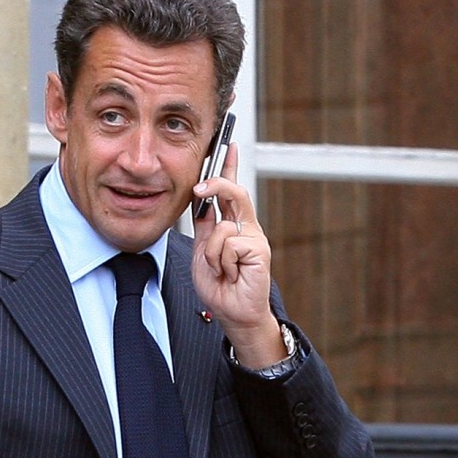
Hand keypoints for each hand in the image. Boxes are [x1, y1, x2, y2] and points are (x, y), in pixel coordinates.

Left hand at [191, 144, 284, 368]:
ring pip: (222, 227)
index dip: (229, 167)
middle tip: (199, 188)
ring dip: (212, 253)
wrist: (233, 314)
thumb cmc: (219, 286)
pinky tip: (231, 274)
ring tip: (221, 270)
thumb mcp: (202, 252)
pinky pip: (228, 243)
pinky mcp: (259, 250)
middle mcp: (246, 227)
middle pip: (233, 192)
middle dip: (215, 185)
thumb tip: (199, 201)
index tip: (227, 144)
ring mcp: (255, 238)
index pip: (230, 191)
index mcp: (232, 225)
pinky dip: (221, 261)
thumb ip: (204, 227)